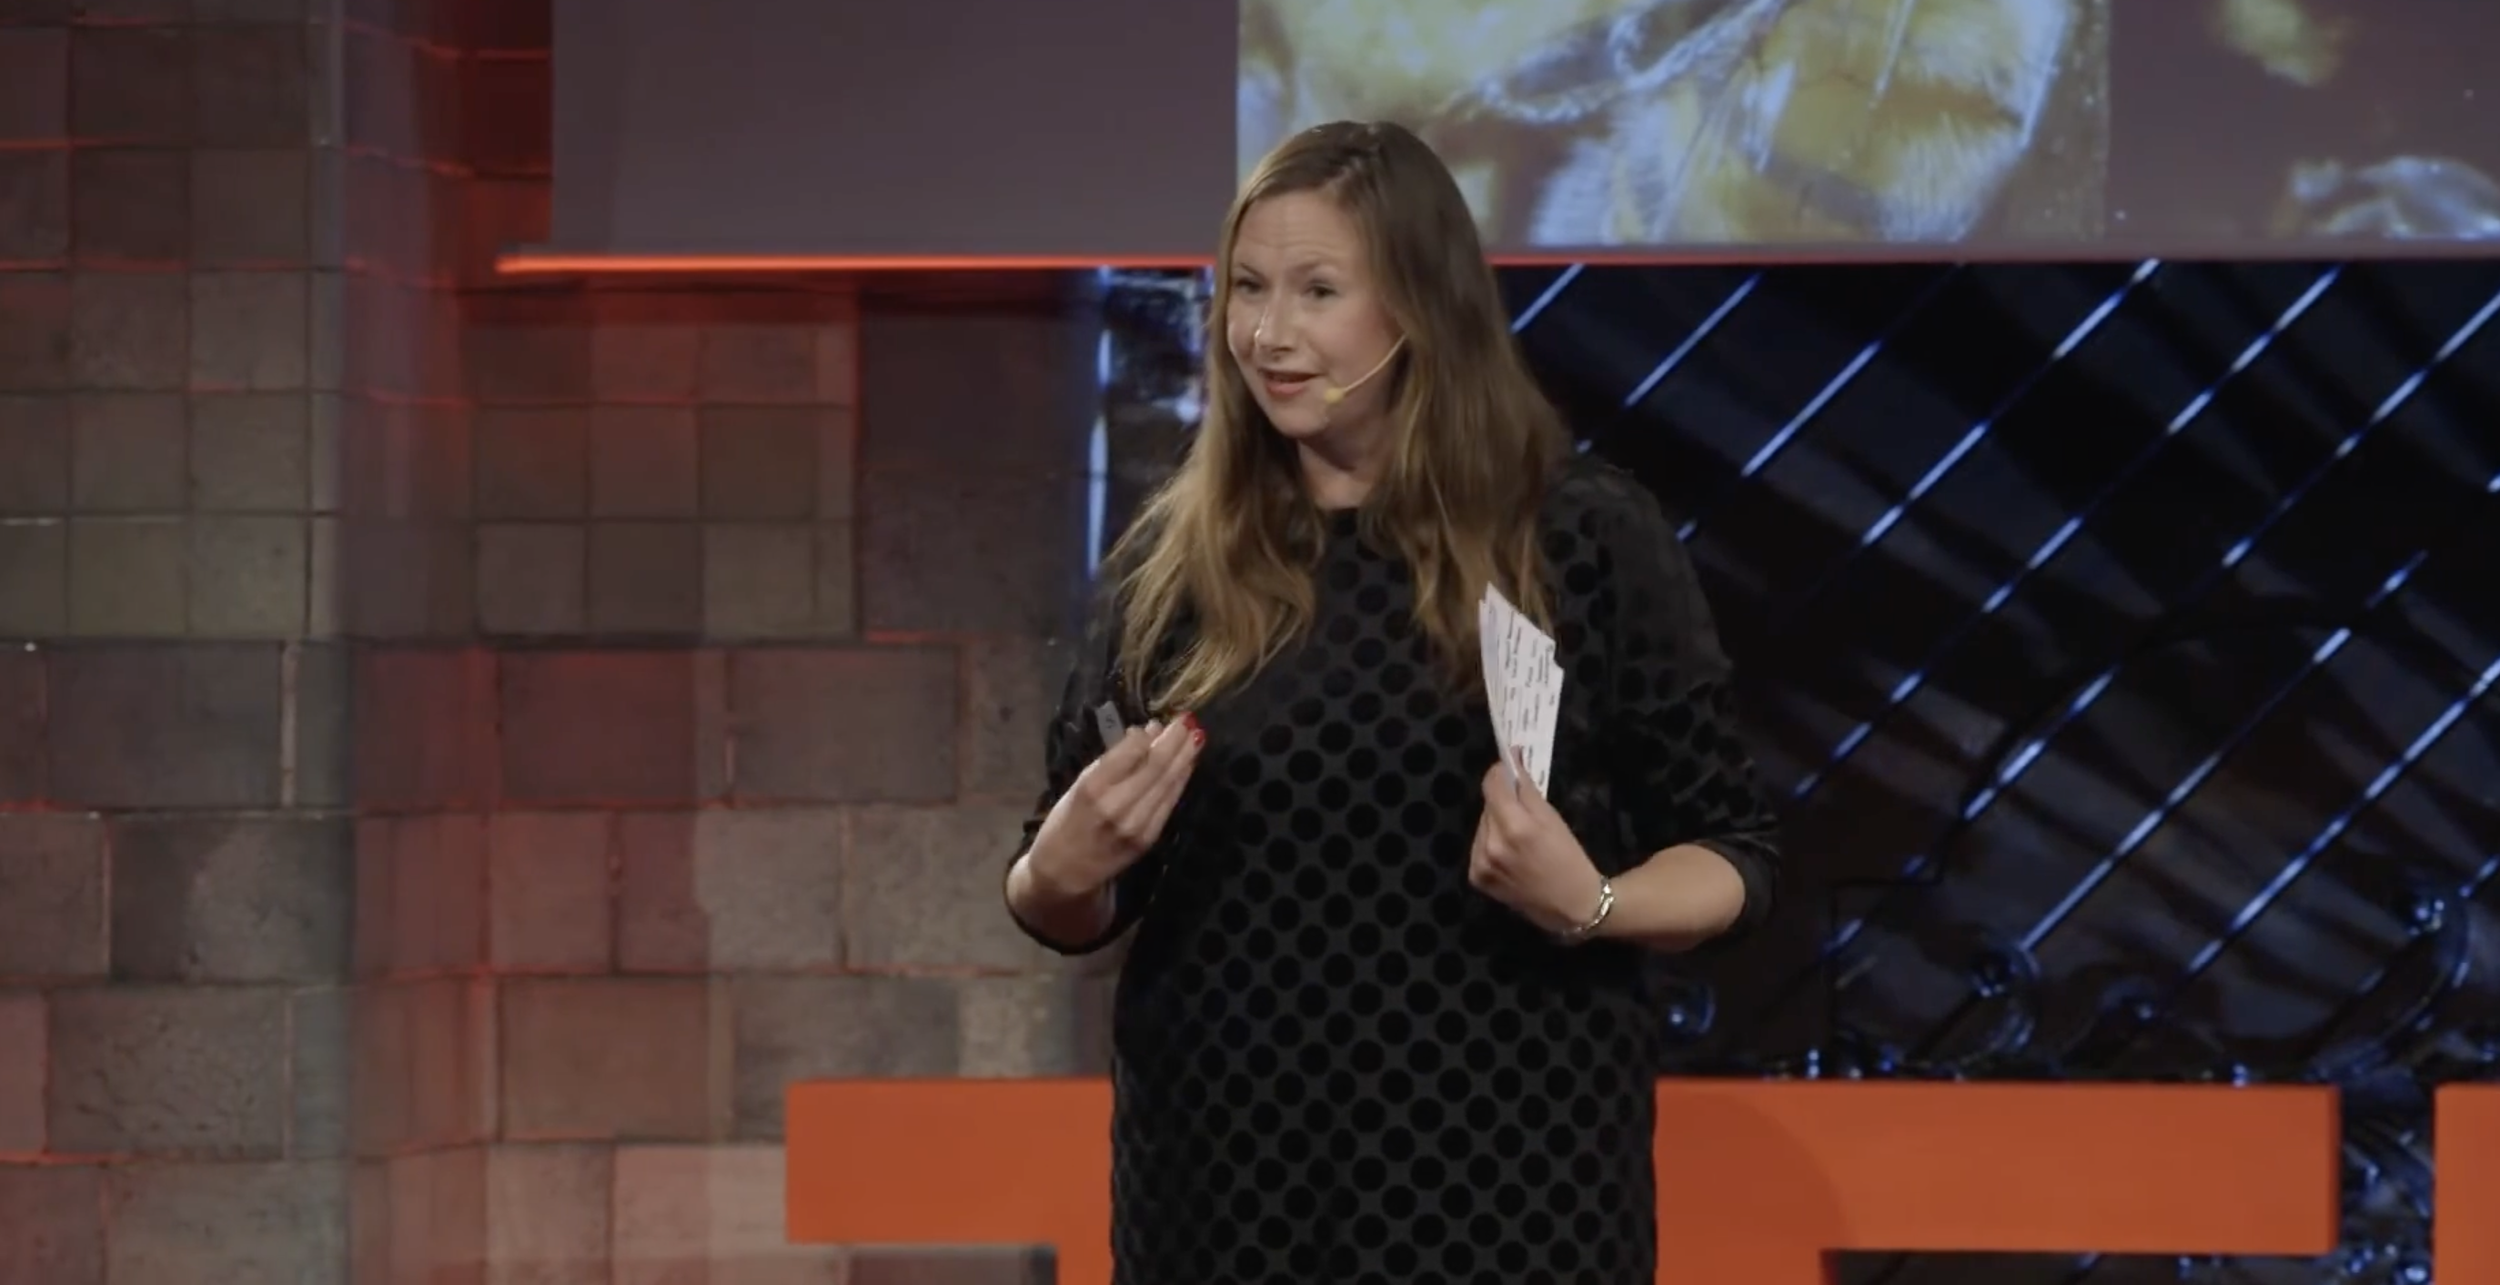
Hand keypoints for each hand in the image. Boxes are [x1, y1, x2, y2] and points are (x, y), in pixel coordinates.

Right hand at [1025, 715, 1204, 901]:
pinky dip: (1180, 780)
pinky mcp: (1149, 838)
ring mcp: (1136, 824)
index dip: (1149, 734)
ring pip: (1168, 783)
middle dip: (1175, 740)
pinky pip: (1170, 802)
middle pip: (1156, 766)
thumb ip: (1111, 762)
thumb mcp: (1078, 786)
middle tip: (1189, 720)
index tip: (1158, 721)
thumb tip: (1144, 734)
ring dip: (1185, 757)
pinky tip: (1187, 765)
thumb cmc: (1065, 823)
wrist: (1064, 873)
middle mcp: (1117, 806)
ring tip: (1197, 736)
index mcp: (1092, 788)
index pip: (1131, 753)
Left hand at [1469, 753, 1606, 935]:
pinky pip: (1479, 846)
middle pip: (1487, 804)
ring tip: (1518, 833)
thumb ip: (1527, 791)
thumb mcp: (1553, 819)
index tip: (1509, 765)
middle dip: (1502, 799)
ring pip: (1482, 825)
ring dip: (1495, 821)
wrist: (1572, 907)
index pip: (1492, 784)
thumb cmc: (1570, 859)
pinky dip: (1490, 842)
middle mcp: (1491, 844)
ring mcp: (1481, 863)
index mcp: (1515, 827)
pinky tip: (1509, 851)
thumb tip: (1511, 764)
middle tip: (1522, 804)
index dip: (1500, 771)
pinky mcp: (1477, 878)